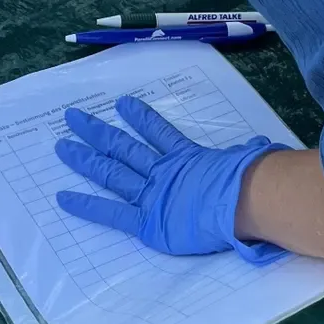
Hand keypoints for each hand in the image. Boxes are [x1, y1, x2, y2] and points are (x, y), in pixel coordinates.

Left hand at [55, 97, 288, 260]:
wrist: (247, 200)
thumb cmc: (255, 182)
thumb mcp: (251, 161)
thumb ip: (249, 156)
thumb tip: (262, 149)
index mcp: (189, 159)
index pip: (160, 133)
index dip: (141, 117)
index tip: (123, 104)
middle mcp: (164, 172)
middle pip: (123, 147)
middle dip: (96, 132)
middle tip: (71, 117)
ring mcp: (152, 193)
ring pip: (111, 171)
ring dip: (85, 157)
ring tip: (61, 144)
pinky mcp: (147, 219)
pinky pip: (112, 212)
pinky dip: (87, 205)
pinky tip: (64, 197)